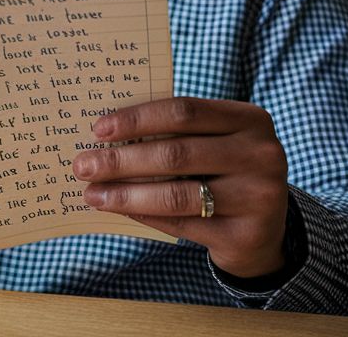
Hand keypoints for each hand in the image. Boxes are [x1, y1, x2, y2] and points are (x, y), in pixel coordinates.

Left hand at [73, 97, 289, 277]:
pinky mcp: (245, 235)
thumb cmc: (223, 171)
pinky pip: (181, 225)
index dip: (137, 119)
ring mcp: (258, 198)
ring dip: (126, 194)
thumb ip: (174, 133)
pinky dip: (143, 215)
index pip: (184, 111)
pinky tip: (119, 209)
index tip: (97, 129)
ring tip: (92, 193)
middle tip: (83, 165)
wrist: (265, 229)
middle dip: (122, 160)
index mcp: (250, 120)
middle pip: (176, 153)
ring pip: (177, 194)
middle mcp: (261, 155)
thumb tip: (105, 135)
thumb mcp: (212, 142)